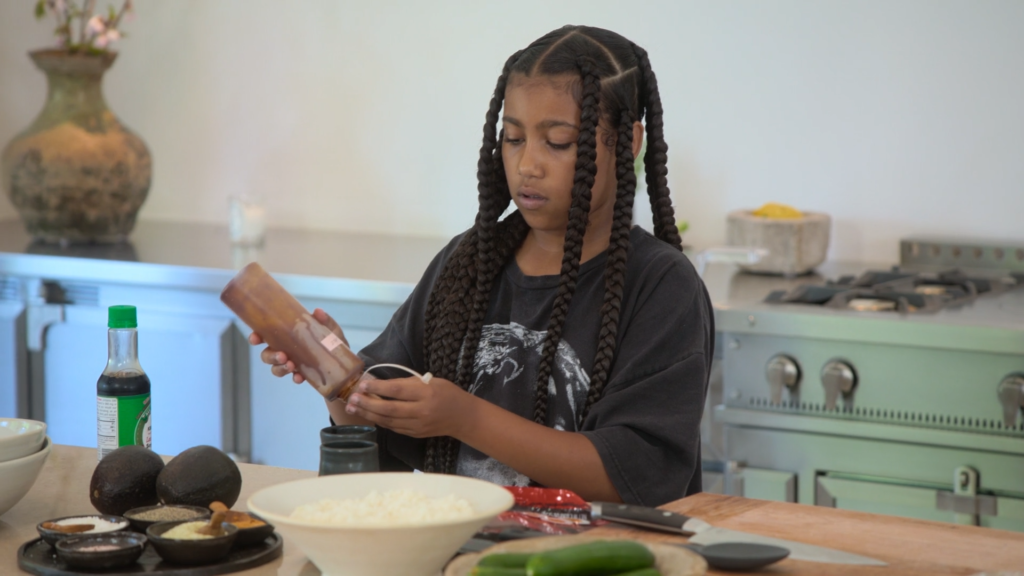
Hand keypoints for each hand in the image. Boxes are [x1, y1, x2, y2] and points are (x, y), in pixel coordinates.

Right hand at [249, 308, 347, 383]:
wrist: (345, 362)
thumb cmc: (331, 342)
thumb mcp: (330, 330)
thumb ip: (325, 321)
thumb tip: (318, 311)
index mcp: (287, 336)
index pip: (266, 336)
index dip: (256, 337)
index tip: (255, 338)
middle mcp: (285, 351)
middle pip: (266, 355)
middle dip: (270, 356)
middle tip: (282, 355)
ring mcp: (292, 364)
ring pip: (275, 368)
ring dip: (280, 367)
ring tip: (291, 366)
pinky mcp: (301, 375)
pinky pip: (293, 378)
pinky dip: (295, 378)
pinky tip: (300, 377)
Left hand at [344, 376, 473, 438]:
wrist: (462, 417)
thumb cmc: (447, 393)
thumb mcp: (432, 381)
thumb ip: (409, 383)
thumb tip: (383, 384)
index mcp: (426, 393)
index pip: (398, 391)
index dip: (378, 388)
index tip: (363, 384)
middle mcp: (421, 411)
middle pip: (389, 409)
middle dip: (368, 404)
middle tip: (351, 398)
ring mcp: (417, 425)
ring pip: (388, 421)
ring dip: (369, 414)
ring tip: (353, 408)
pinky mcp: (415, 434)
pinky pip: (394, 428)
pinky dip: (380, 421)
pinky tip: (369, 415)